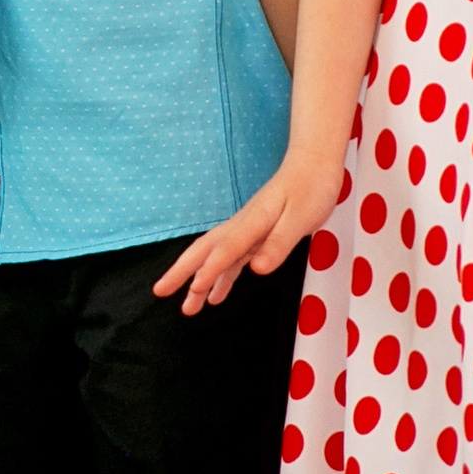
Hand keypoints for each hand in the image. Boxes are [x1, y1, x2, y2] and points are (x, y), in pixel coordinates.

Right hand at [154, 149, 344, 314]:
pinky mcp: (254, 236)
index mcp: (251, 223)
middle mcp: (241, 227)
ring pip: (214, 258)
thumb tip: (257, 269)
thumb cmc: (310, 189)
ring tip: (187, 308)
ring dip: (198, 281)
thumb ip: (278, 245)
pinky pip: (231, 260)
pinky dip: (220, 278)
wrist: (313, 164)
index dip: (209, 270)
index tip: (193, 290)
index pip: (225, 250)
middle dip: (181, 272)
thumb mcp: (300, 219)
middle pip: (203, 251)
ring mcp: (245, 231)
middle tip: (160, 292)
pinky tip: (216, 296)